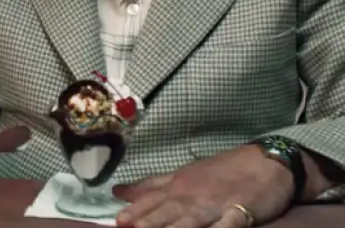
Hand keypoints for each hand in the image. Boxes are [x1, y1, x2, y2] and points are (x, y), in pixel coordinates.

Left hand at [114, 145, 294, 227]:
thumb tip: (118, 192)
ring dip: (173, 227)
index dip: (134, 211)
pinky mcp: (241, 212)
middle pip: (166, 211)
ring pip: (190, 219)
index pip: (151, 199)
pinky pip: (227, 224)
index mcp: (177, 185)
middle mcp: (192, 195)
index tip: (117, 221)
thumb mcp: (183, 174)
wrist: (265, 161)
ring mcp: (216, 204)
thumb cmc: (221, 170)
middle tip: (126, 226)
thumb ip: (152, 186)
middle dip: (147, 221)